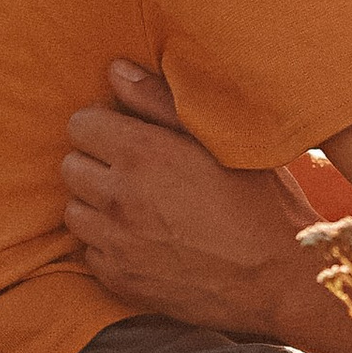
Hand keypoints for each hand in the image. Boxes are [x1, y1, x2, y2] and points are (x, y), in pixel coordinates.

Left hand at [60, 66, 312, 331]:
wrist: (280, 282)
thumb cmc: (262, 203)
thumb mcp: (224, 141)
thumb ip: (161, 101)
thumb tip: (115, 70)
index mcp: (143, 154)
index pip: (80, 124)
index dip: (106, 125)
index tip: (131, 135)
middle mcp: (118, 198)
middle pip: (71, 166)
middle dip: (98, 163)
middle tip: (139, 171)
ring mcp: (115, 243)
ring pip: (74, 211)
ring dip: (98, 205)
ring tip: (139, 206)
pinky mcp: (119, 280)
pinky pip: (90, 251)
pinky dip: (109, 243)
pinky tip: (145, 240)